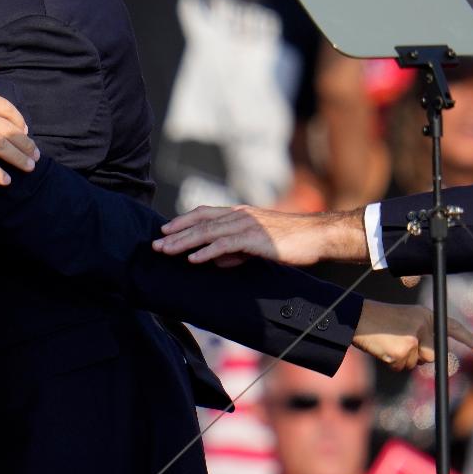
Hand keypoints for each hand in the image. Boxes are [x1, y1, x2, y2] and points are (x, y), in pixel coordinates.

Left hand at [155, 205, 366, 265]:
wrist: (317, 237)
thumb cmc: (290, 242)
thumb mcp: (257, 245)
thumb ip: (235, 250)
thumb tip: (214, 260)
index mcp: (240, 214)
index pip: (204, 213)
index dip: (183, 221)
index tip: (164, 230)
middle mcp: (240, 215)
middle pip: (200, 222)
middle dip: (175, 234)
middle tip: (155, 244)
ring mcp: (247, 225)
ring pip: (207, 232)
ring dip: (184, 242)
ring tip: (165, 251)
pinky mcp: (255, 238)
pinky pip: (225, 245)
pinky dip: (207, 252)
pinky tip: (193, 260)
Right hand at [351, 300, 472, 372]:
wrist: (356, 318)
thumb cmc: (376, 321)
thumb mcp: (403, 321)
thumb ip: (420, 334)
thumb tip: (428, 358)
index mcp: (424, 314)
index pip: (451, 326)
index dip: (466, 337)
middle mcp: (424, 324)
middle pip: (432, 354)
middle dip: (418, 357)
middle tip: (399, 345)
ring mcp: (415, 338)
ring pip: (415, 363)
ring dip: (401, 360)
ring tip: (386, 344)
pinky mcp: (404, 350)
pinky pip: (401, 367)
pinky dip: (391, 363)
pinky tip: (382, 350)